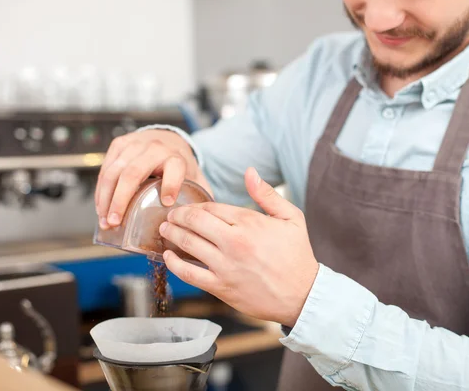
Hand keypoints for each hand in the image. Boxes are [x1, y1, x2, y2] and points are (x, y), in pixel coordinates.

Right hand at [94, 129, 211, 228]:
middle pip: (134, 173)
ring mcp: (134, 144)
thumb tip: (205, 223)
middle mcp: (154, 148)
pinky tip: (101, 208)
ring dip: (106, 198)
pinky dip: (101, 190)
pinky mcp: (119, 144)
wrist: (168, 138)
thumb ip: (201, 196)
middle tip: (115, 222)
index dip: (171, 184)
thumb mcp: (195, 177)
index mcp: (176, 157)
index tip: (167, 202)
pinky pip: (105, 168)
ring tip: (105, 221)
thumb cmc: (180, 164)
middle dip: (121, 199)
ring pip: (114, 171)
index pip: (175, 168)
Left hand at [158, 167, 318, 326]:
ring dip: (171, 234)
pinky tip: (168, 256)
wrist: (302, 295)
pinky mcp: (221, 287)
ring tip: (165, 230)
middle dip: (178, 216)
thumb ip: (267, 194)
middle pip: (194, 222)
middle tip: (170, 216)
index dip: (196, 206)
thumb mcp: (291, 218)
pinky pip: (189, 273)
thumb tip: (250, 171)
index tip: (188, 208)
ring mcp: (226, 266)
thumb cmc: (297, 255)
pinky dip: (174, 263)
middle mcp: (234, 242)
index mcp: (250, 223)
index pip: (211, 207)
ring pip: (188, 244)